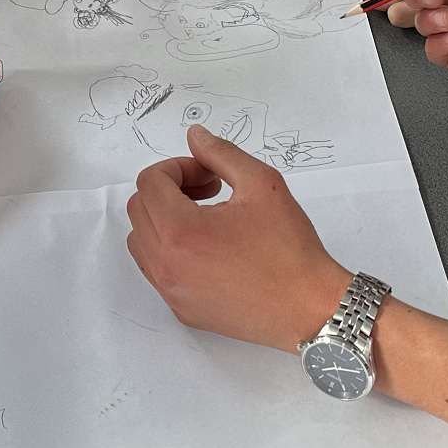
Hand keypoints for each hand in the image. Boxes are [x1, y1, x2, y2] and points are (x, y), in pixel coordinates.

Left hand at [125, 125, 350, 353]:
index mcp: (180, 230)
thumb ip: (221, 154)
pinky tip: (209, 249)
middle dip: (169, 190)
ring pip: (141, 241)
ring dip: (164, 220)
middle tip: (209, 191)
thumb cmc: (289, 248)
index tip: (210, 176)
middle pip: (139, 209)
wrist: (309, 309)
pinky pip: (157, 271)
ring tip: (206, 219)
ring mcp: (171, 292)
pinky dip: (170, 250)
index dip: (178, 168)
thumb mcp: (262, 184)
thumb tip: (194, 136)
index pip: (150, 182)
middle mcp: (166, 264)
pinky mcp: (182, 310)